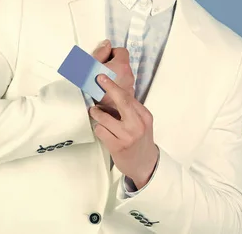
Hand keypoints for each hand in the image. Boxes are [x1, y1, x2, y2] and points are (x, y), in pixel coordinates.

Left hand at [89, 40, 158, 188]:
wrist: (146, 164)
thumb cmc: (141, 141)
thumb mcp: (142, 123)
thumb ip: (131, 110)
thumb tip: (115, 93)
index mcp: (144, 116)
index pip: (128, 97)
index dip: (114, 86)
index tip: (103, 78)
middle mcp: (137, 125)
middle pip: (122, 101)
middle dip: (109, 88)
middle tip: (98, 80)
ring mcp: (127, 136)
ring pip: (105, 118)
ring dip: (97, 114)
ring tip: (95, 113)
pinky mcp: (117, 146)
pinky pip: (101, 131)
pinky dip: (98, 128)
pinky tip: (102, 130)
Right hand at [91, 40, 134, 105]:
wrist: (98, 111)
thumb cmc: (93, 88)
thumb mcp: (91, 66)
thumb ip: (100, 52)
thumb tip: (107, 44)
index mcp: (122, 65)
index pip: (122, 51)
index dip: (112, 52)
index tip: (104, 59)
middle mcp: (129, 75)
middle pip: (123, 63)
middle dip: (112, 65)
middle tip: (100, 71)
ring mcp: (130, 86)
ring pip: (123, 75)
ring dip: (114, 76)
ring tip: (101, 82)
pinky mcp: (128, 97)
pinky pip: (123, 86)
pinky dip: (116, 86)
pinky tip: (105, 91)